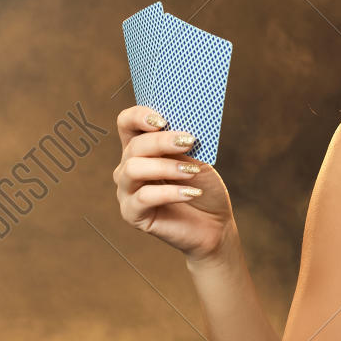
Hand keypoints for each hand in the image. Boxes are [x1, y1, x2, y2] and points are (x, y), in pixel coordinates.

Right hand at [113, 104, 234, 261]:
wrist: (215, 225)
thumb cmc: (203, 187)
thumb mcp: (196, 159)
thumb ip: (181, 142)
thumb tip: (177, 123)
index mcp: (140, 149)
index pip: (126, 123)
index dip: (139, 116)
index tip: (163, 119)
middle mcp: (127, 168)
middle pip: (134, 146)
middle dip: (162, 141)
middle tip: (189, 141)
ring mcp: (126, 191)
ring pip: (133, 169)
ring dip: (165, 166)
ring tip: (192, 171)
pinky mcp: (132, 214)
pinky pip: (144, 197)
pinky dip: (170, 192)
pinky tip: (191, 192)